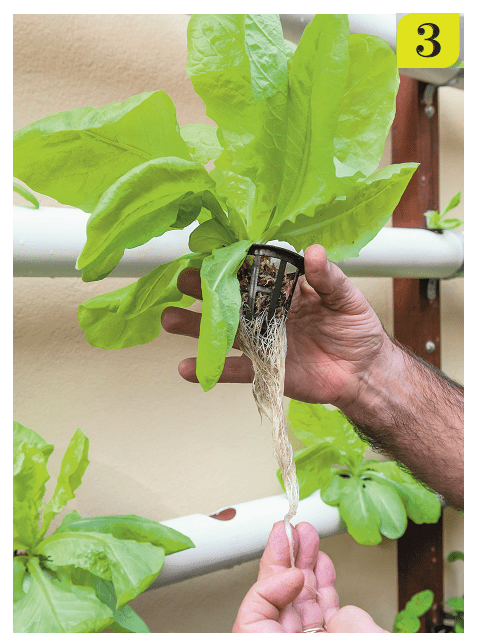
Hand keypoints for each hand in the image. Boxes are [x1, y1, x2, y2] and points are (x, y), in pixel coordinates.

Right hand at [161, 244, 390, 406]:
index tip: (211, 255)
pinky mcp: (265, 370)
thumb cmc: (357, 330)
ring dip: (196, 328)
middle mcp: (269, 315)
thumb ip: (329, 278)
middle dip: (206, 292)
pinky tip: (186, 367)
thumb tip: (313, 251)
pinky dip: (212, 369)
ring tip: (169, 319)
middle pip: (232, 301)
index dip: (234, 265)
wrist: (364, 373)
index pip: (254, 275)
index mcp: (286, 293)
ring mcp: (264, 343)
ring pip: (225, 334)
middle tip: (181, 281)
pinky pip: (235, 370)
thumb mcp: (347, 298)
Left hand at [232, 521, 457, 632]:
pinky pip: (323, 614)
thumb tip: (340, 614)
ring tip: (304, 536)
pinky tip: (322, 564)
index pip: (253, 629)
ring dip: (301, 566)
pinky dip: (322, 585)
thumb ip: (349, 630)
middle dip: (280, 565)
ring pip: (300, 606)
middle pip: (275, 609)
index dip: (265, 593)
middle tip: (286, 533)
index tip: (291, 573)